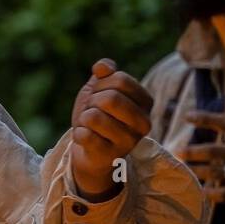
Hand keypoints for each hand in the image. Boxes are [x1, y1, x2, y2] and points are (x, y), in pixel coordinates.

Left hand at [70, 58, 152, 198]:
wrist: (88, 148)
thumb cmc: (98, 114)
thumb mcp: (100, 89)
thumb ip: (105, 74)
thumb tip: (102, 66)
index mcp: (146, 102)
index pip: (120, 79)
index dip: (101, 84)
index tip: (99, 95)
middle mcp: (144, 123)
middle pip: (110, 98)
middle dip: (92, 102)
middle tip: (93, 111)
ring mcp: (129, 142)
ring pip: (94, 117)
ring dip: (84, 119)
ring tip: (91, 126)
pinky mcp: (110, 156)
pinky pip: (84, 136)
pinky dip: (78, 134)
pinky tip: (86, 139)